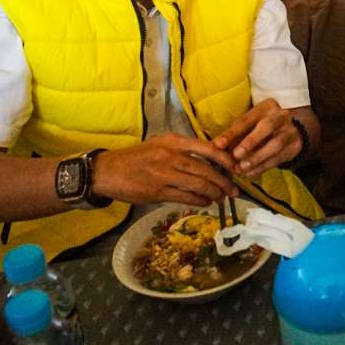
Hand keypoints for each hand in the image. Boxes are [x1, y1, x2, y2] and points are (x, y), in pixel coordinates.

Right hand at [91, 134, 237, 206]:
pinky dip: (200, 201)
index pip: (208, 148)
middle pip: (206, 170)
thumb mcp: (160, 145)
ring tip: (221, 197)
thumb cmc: (137, 157)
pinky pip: (186, 198)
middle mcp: (171, 156)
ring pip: (199, 185)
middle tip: (234, 190)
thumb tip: (210, 161)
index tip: (236, 168)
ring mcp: (164, 174)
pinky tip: (206, 203)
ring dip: (214, 193)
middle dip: (224, 182)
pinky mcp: (158, 192)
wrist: (108, 171)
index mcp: (174, 142)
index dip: (225, 160)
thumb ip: (183, 151)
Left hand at [213, 99, 305, 177]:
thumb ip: (236, 134)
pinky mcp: (294, 146)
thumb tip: (216, 147)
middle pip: (266, 127)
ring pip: (275, 145)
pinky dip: (263, 167)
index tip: (218, 145)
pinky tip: (250, 173)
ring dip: (257, 158)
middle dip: (250, 142)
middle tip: (236, 155)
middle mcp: (280, 117)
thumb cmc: (264, 125)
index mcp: (265, 107)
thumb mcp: (252, 123)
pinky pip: (279, 158)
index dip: (232, 132)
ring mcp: (290, 131)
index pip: (247, 119)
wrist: (294, 129)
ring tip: (241, 168)